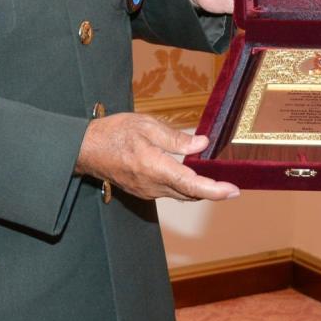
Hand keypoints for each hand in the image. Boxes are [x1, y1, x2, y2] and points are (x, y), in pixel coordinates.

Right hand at [76, 112, 238, 201]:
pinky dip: (185, 186)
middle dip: (212, 191)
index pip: (191, 184)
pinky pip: (171, 192)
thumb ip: (176, 137)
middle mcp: (152, 186)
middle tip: (232, 185)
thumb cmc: (115, 133)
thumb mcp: (147, 126)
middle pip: (190, 194)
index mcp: (155, 168)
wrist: (87, 149)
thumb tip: (202, 144)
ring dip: (199, 189)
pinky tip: (192, 175)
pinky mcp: (144, 191)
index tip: (233, 190)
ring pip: (181, 194)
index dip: (214, 190)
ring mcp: (147, 192)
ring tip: (217, 178)